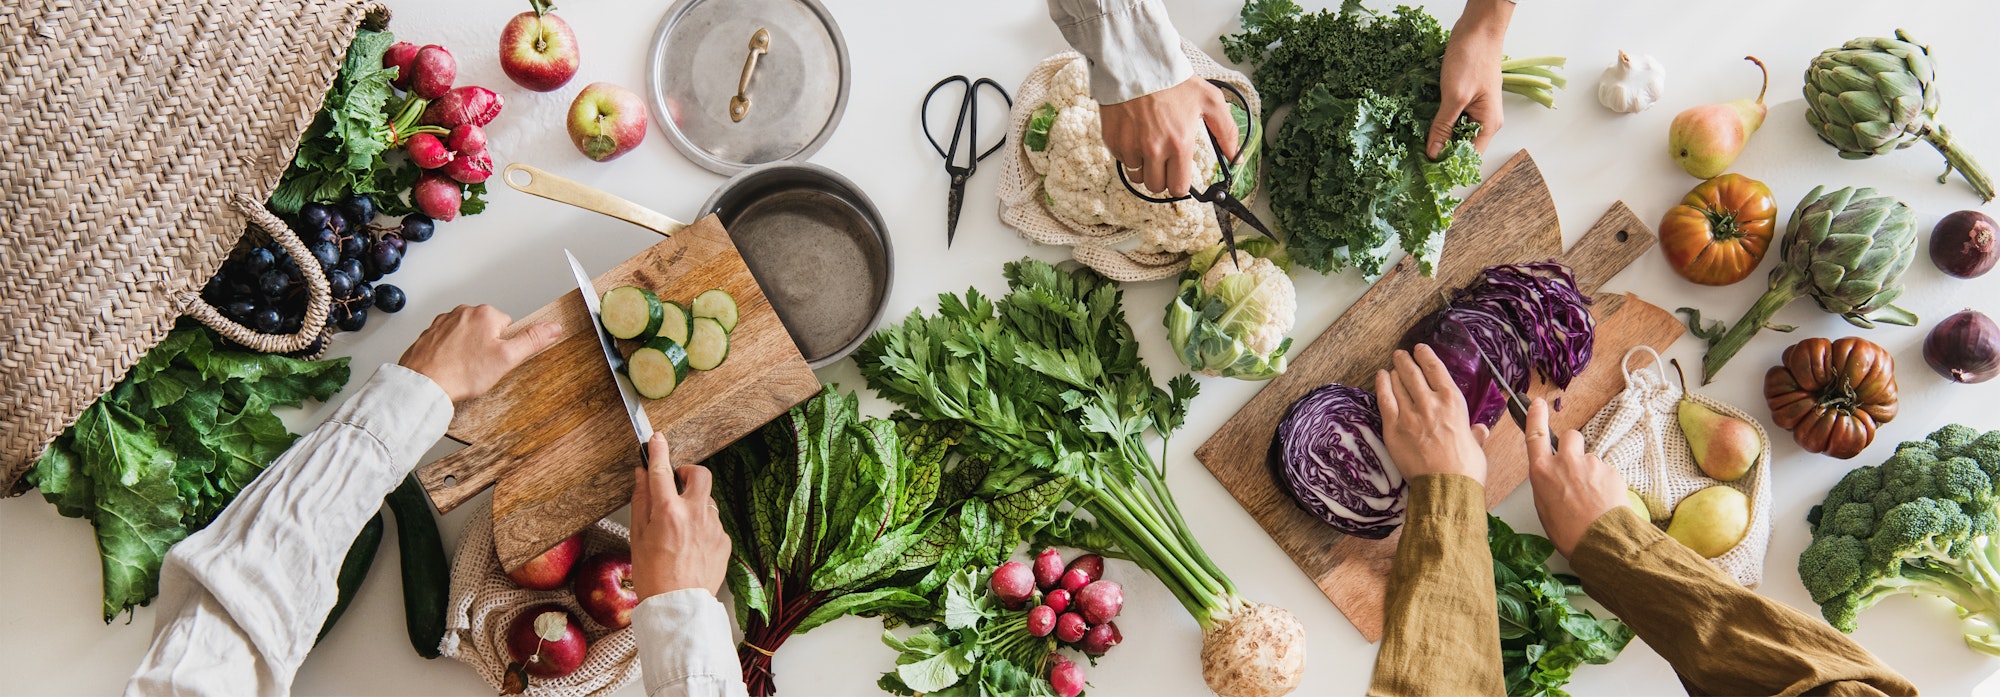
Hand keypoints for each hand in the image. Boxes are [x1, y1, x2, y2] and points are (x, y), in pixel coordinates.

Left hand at [398, 304, 560, 402]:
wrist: (424, 384)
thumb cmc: (461, 373)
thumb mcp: (507, 359)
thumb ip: (532, 340)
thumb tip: (553, 327)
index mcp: (484, 313)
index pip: (507, 326)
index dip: (504, 347)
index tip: (494, 359)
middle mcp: (463, 312)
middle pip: (486, 329)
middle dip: (485, 347)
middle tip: (479, 367)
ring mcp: (443, 322)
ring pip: (466, 335)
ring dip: (467, 350)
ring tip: (463, 368)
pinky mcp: (429, 334)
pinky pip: (448, 342)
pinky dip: (450, 353)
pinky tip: (449, 367)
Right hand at [630, 434, 729, 598]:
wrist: (678, 606)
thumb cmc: (653, 575)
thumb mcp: (637, 536)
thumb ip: (641, 501)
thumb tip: (643, 476)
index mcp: (668, 512)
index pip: (661, 470)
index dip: (658, 450)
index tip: (656, 439)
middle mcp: (695, 514)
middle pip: (699, 474)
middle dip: (688, 473)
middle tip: (676, 483)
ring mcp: (713, 527)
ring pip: (706, 501)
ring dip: (694, 505)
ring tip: (679, 530)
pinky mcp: (724, 540)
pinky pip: (713, 523)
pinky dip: (702, 527)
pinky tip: (690, 546)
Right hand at [1100, 76, 1238, 197]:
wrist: (1139, 64)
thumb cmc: (1173, 81)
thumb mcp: (1209, 100)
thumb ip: (1226, 131)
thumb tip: (1235, 158)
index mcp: (1179, 143)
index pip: (1178, 188)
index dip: (1180, 183)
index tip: (1179, 174)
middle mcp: (1154, 150)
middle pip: (1156, 187)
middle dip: (1162, 177)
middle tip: (1164, 159)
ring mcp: (1130, 147)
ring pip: (1137, 177)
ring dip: (1144, 167)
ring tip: (1149, 146)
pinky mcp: (1113, 141)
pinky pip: (1121, 160)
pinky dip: (1128, 153)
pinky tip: (1135, 135)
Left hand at [1376, 345, 1490, 482]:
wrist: (1446, 486)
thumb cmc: (1465, 468)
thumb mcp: (1476, 446)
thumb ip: (1474, 434)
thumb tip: (1480, 431)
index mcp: (1453, 402)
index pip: (1436, 370)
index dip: (1426, 356)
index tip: (1420, 350)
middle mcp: (1430, 403)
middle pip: (1413, 373)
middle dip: (1406, 361)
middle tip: (1401, 355)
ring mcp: (1409, 415)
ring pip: (1398, 384)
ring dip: (1395, 372)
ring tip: (1392, 366)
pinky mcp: (1393, 429)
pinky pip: (1385, 400)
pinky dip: (1382, 385)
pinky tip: (1381, 377)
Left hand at [1426, 0, 1513, 157]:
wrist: (1477, 29)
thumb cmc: (1473, 59)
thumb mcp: (1455, 96)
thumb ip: (1443, 126)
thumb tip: (1433, 153)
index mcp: (1488, 124)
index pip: (1469, 156)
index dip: (1450, 166)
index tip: (1427, 173)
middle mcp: (1484, 120)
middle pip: (1461, 146)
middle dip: (1440, 151)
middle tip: (1414, 159)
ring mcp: (1475, 109)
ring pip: (1454, 132)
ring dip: (1437, 136)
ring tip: (1414, 144)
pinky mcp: (1464, 99)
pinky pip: (1450, 118)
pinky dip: (1437, 121)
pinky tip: (1421, 123)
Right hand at [1522, 398, 1626, 557]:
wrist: (1600, 542)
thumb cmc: (1568, 532)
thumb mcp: (1543, 507)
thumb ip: (1547, 484)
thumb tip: (1553, 479)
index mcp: (1542, 472)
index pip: (1535, 435)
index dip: (1536, 416)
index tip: (1538, 404)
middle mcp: (1565, 462)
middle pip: (1570, 437)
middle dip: (1573, 447)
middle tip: (1576, 467)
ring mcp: (1590, 464)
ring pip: (1591, 458)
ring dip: (1591, 471)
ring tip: (1593, 497)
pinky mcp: (1611, 471)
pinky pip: (1606, 471)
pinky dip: (1606, 483)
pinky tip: (1604, 501)